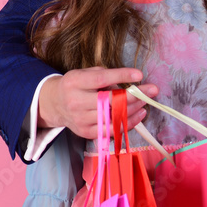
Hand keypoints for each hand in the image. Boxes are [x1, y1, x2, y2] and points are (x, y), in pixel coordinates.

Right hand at [37, 67, 159, 138]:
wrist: (54, 104)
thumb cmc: (76, 86)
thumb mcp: (85, 73)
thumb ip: (105, 76)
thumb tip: (130, 83)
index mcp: (74, 82)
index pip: (101, 79)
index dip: (121, 76)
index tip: (139, 74)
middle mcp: (75, 102)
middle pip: (109, 101)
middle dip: (134, 96)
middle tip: (152, 90)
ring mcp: (80, 120)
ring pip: (113, 116)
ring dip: (134, 109)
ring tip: (146, 101)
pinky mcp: (85, 132)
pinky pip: (112, 130)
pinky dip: (128, 123)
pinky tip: (139, 114)